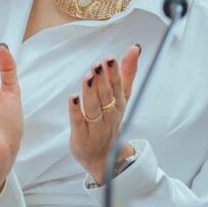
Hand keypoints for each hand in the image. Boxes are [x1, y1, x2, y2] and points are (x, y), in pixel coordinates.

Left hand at [68, 44, 142, 184]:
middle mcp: (109, 114)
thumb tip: (134, 48)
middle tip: (99, 65)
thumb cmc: (111, 121)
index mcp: (119, 104)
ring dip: (91, 92)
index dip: (115, 73)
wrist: (105, 158)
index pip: (118, 87)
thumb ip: (128, 73)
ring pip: (93, 107)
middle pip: (106, 96)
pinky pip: (78, 121)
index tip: (111, 58)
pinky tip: (73, 97)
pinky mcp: (81, 136)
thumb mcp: (122, 98)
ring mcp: (95, 126)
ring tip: (88, 77)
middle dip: (103, 80)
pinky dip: (75, 109)